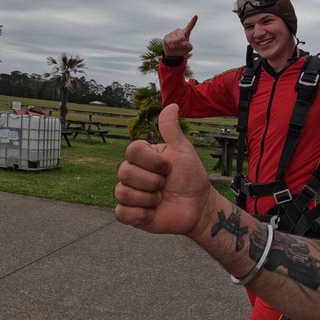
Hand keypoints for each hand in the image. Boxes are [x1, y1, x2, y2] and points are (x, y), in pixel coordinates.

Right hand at [114, 104, 217, 237]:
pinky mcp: (130, 214)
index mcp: (143, 157)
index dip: (151, 161)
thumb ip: (171, 129)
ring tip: (161, 199)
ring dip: (148, 198)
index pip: (131, 151)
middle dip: (152, 181)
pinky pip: (120, 213)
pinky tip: (153, 212)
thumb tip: (171, 104)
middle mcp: (132, 173)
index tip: (168, 167)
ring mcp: (130, 194)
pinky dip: (140, 214)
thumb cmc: (191, 176)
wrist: (198, 206)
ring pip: (122, 192)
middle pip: (124, 172)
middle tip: (165, 185)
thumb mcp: (183, 150)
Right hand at [162, 15, 196, 58]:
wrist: (173, 53)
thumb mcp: (188, 49)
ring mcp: (172, 33)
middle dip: (181, 44)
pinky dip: (171, 46)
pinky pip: (170, 42)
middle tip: (180, 46)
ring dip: (176, 46)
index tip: (196, 16)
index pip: (190, 26)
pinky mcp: (166, 36)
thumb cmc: (181, 49)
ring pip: (175, 40)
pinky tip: (171, 46)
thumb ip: (189, 47)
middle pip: (181, 37)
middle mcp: (179, 31)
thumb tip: (185, 43)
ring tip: (176, 46)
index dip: (193, 21)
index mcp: (185, 33)